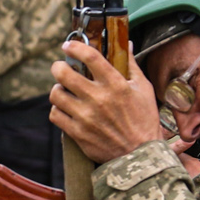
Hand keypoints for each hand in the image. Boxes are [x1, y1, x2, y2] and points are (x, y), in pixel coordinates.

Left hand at [48, 38, 162, 164]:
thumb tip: (125, 44)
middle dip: (59, 66)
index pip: (90, 56)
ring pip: (56, 94)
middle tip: (62, 68)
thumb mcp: (144, 88)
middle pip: (64, 73)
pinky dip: (57, 109)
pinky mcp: (77, 133)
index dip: (75, 47)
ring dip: (58, 89)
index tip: (68, 45)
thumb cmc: (144, 119)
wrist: (139, 155)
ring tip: (65, 90)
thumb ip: (131, 65)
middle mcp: (99, 99)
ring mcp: (86, 117)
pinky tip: (65, 108)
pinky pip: (55, 114)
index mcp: (116, 84)